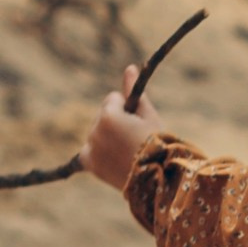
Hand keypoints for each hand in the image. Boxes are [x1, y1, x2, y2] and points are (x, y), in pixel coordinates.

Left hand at [81, 68, 166, 193]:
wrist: (159, 179)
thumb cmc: (158, 143)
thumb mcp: (148, 114)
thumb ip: (134, 91)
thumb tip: (129, 67)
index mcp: (108, 115)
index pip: (112, 99)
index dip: (126, 108)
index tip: (137, 120)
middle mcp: (94, 130)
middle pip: (103, 117)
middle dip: (115, 123)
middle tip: (134, 138)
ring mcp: (90, 148)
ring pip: (97, 133)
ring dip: (107, 138)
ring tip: (128, 151)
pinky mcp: (89, 163)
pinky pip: (87, 152)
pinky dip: (93, 153)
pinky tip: (93, 160)